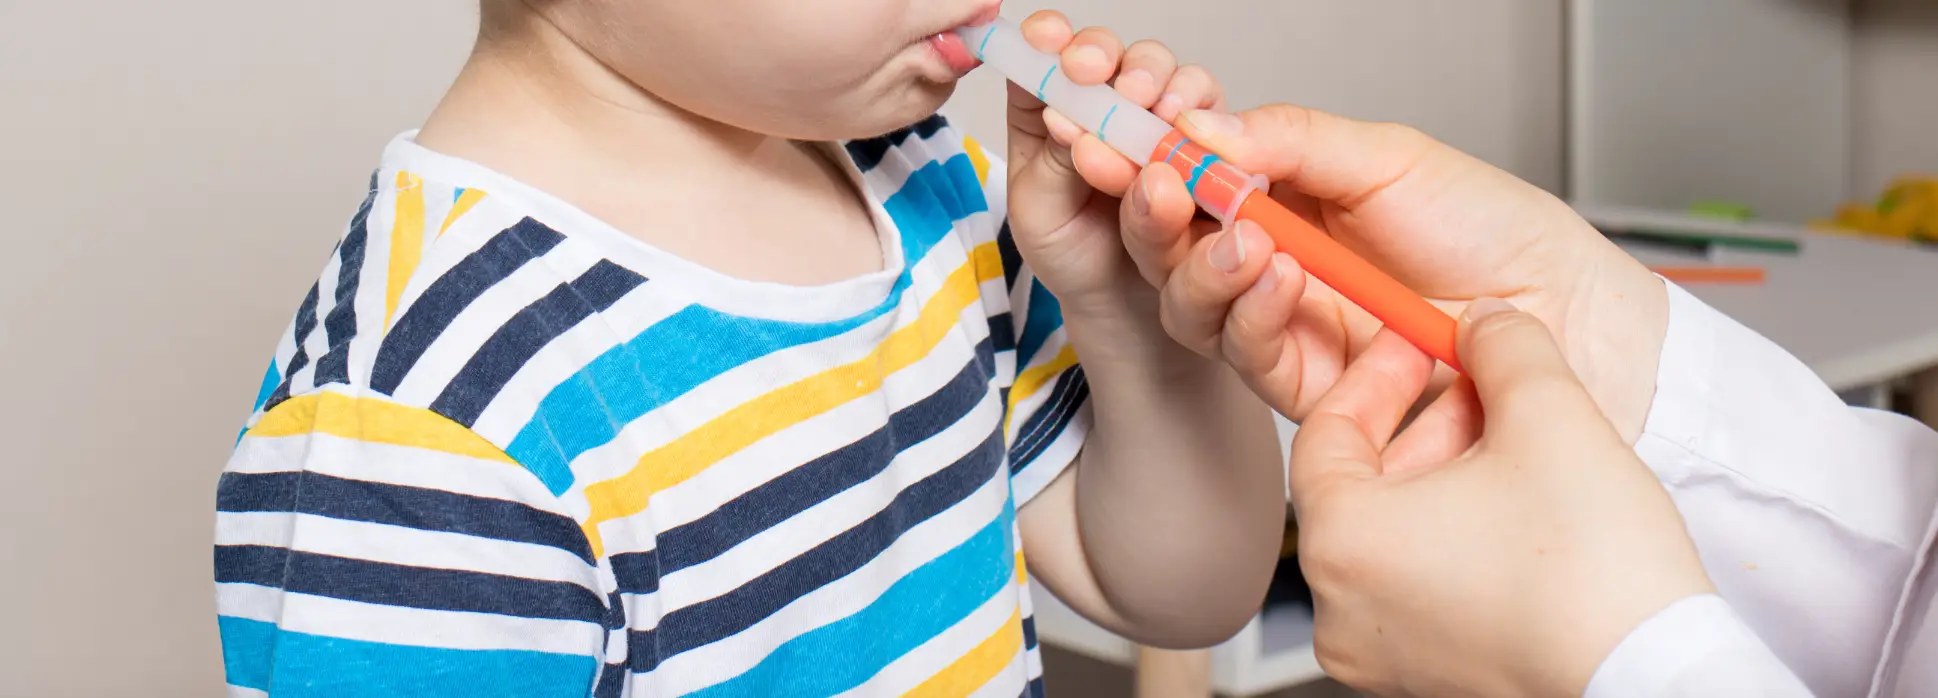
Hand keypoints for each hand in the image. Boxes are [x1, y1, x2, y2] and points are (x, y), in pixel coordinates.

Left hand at [1002, 11, 1226, 311]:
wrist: (1125, 304)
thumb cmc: (1071, 253)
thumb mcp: (1040, 214)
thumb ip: (1051, 163)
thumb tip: (1066, 117)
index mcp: (1046, 109)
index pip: (1041, 54)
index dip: (1047, 38)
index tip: (1048, 44)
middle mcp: (1102, 101)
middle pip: (1106, 51)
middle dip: (1104, 54)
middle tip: (1099, 76)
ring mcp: (1152, 115)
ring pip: (1160, 70)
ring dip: (1155, 80)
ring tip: (1149, 110)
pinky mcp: (1199, 136)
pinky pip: (1205, 107)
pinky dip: (1198, 110)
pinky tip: (1185, 129)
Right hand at [1121, 105, 1669, 442]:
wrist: (1568, 311)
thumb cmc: (1495, 231)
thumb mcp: (1388, 158)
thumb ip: (1290, 142)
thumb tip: (1200, 129)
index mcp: (1285, 201)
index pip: (1188, 186)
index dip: (1147, 167)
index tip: (1123, 142)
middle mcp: (1272, 266)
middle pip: (1169, 252)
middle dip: (1151, 218)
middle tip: (1159, 188)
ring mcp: (1284, 329)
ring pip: (1192, 310)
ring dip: (1200, 267)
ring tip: (1243, 235)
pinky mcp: (1306, 391)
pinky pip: (1246, 357)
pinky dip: (1250, 313)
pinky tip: (1279, 276)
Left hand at [1289, 301, 1713, 697]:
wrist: (1655, 679)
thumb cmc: (1595, 578)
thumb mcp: (1549, 416)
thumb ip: (1504, 346)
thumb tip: (1487, 322)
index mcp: (1341, 542)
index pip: (1324, 429)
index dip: (1377, 374)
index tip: (1416, 344)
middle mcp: (1342, 606)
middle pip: (1359, 481)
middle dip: (1421, 422)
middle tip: (1477, 386)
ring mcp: (1379, 649)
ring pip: (1392, 531)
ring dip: (1443, 474)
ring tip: (1513, 441)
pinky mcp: (1425, 674)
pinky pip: (1417, 581)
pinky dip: (1451, 535)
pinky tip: (1517, 506)